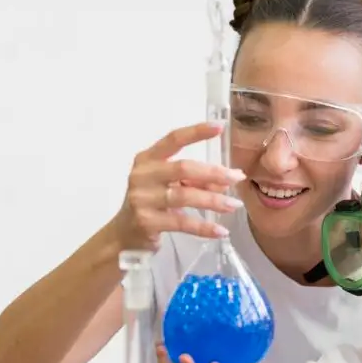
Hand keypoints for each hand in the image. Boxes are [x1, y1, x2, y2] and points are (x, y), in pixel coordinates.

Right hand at [115, 122, 246, 249]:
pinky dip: (204, 227)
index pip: (173, 140)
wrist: (125, 235)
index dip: (196, 132)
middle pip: (183, 168)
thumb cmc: (151, 204)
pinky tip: (221, 230)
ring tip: (234, 206)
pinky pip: (182, 223)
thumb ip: (194, 181)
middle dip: (213, 173)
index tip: (219, 127)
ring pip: (184, 196)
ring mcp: (143, 198)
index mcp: (147, 159)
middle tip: (237, 178)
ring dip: (213, 200)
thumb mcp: (170, 187)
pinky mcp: (147, 221)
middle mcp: (142, 175)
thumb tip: (226, 181)